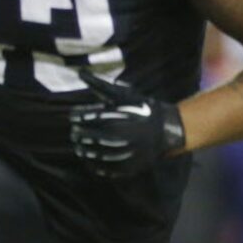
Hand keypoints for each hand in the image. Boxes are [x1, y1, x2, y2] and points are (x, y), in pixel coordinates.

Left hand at [70, 72, 184, 177]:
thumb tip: (80, 72)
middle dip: (78, 135)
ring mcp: (122, 153)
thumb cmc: (143, 109)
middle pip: (86, 138)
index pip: (84, 119)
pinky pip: (106, 169)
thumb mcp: (122, 96)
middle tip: (76, 134)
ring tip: (80, 148)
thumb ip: (100, 86)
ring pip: (94, 154)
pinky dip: (95, 166)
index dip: (77, 117)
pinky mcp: (128, 166)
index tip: (75, 117)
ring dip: (84, 151)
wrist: (168, 130)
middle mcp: (116, 137)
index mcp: (113, 118)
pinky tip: (90, 161)